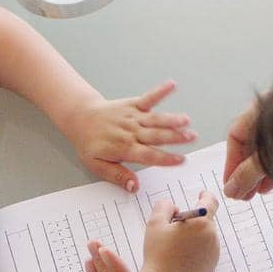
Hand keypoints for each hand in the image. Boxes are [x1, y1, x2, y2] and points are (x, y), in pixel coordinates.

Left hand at [61, 81, 195, 191]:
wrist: (80, 118)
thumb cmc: (89, 143)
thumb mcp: (98, 166)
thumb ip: (117, 176)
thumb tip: (134, 186)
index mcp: (124, 148)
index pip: (148, 155)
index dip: (166, 158)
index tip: (181, 160)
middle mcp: (131, 132)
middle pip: (156, 136)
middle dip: (175, 137)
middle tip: (192, 138)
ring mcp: (132, 117)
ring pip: (155, 119)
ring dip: (172, 119)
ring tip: (186, 120)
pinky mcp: (133, 104)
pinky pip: (148, 98)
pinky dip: (160, 91)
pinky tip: (172, 85)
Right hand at [140, 191, 219, 271]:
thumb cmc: (158, 253)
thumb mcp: (155, 223)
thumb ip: (164, 206)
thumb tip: (175, 207)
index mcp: (200, 222)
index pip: (210, 201)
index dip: (205, 195)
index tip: (200, 195)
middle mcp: (212, 235)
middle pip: (206, 219)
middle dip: (193, 220)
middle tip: (175, 229)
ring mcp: (214, 250)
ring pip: (206, 235)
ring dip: (195, 234)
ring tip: (177, 245)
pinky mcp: (212, 263)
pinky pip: (207, 249)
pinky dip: (198, 248)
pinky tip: (182, 255)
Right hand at [222, 100, 272, 200]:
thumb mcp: (266, 159)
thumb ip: (247, 174)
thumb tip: (231, 189)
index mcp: (259, 109)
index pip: (235, 136)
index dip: (231, 163)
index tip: (230, 184)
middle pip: (252, 144)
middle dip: (247, 171)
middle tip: (244, 193)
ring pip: (269, 148)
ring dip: (262, 172)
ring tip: (260, 191)